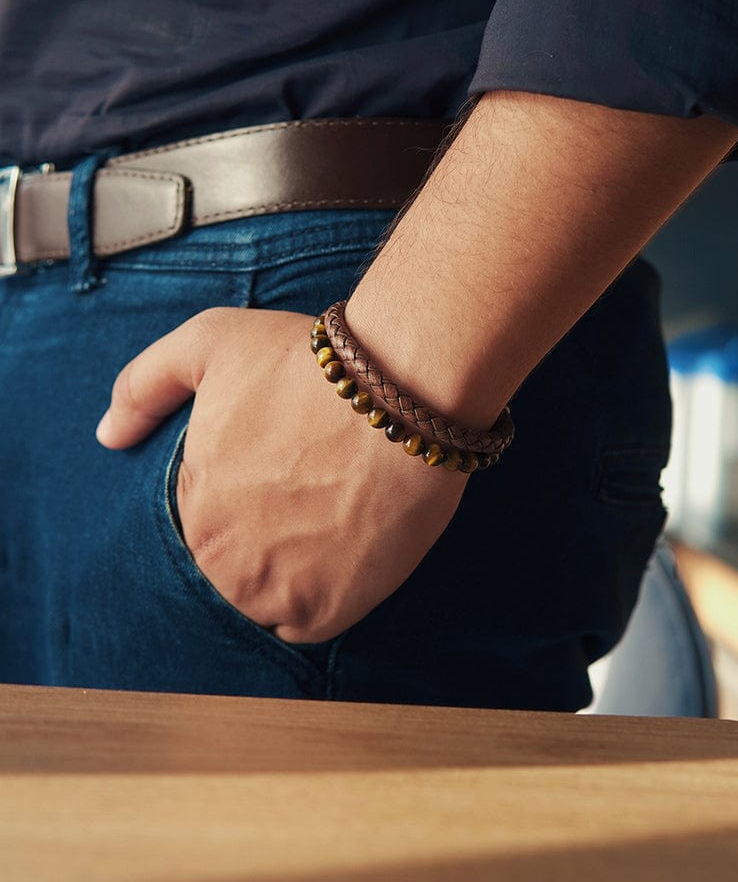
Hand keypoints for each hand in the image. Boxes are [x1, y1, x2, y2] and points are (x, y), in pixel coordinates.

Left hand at [96, 308, 467, 641]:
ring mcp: (274, 594)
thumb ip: (144, 386)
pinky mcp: (328, 612)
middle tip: (304, 500)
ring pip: (263, 602)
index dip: (238, 501)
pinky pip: (305, 626)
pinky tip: (341, 553)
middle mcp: (221, 562)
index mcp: (190, 507)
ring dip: (287, 575)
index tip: (273, 477)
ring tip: (325, 525)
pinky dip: (319, 597)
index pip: (199, 527)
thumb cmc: (305, 366)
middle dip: (259, 541)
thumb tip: (108, 436)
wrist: (398, 395)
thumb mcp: (207, 343)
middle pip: (229, 569)